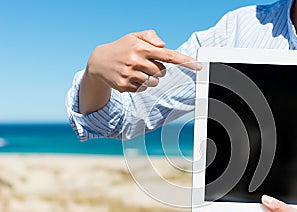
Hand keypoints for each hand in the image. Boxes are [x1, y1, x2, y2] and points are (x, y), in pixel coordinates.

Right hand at [79, 30, 201, 113]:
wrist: (98, 62)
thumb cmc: (122, 48)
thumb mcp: (134, 36)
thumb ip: (150, 37)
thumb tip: (163, 45)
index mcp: (141, 47)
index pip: (168, 55)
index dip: (185, 61)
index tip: (198, 66)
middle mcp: (136, 61)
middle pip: (162, 72)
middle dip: (157, 69)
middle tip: (144, 64)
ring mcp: (130, 75)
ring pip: (154, 82)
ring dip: (149, 78)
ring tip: (136, 70)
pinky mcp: (125, 86)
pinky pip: (143, 89)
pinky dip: (140, 84)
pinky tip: (129, 77)